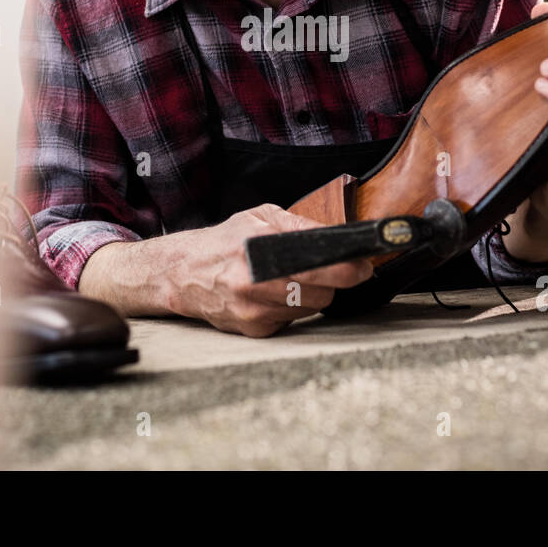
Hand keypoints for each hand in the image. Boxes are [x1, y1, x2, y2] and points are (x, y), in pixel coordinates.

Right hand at [166, 204, 373, 337]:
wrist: (184, 273)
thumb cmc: (225, 242)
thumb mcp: (260, 217)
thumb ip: (299, 225)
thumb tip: (338, 236)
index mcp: (258, 247)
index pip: (317, 264)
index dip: (346, 269)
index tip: (363, 267)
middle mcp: (254, 282)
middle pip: (321, 293)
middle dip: (331, 281)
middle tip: (327, 269)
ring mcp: (253, 310)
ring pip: (311, 309)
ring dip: (312, 295)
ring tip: (292, 278)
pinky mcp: (254, 330)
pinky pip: (292, 321)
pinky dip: (292, 309)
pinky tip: (274, 295)